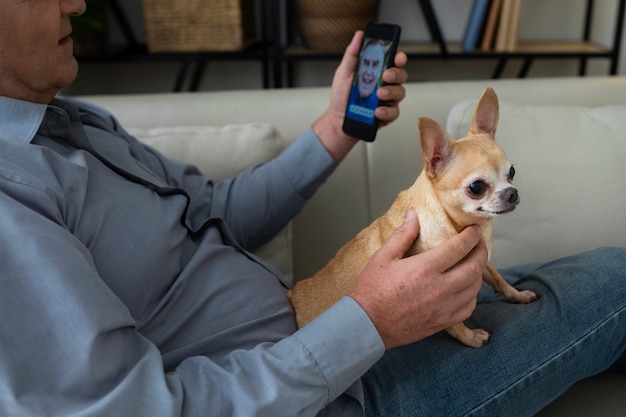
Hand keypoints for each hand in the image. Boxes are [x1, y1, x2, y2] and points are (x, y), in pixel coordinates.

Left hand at [313, 31, 407, 161]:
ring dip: (391, 92)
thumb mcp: (344, 72)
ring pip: (400, 93)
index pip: (394, 61)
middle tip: (385, 75)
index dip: (399, 57)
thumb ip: (353, 54)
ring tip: (379, 94)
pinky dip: (386, 111)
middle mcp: (385, 84)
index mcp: (377, 72)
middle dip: (396, 74)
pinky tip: (377, 111)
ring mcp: (388, 100)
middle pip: (401, 75)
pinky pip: (394, 112)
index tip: (398, 57)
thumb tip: (359, 36)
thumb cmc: (342, 96)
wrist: (337, 120)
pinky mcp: (387, 115)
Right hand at [349, 210, 487, 349]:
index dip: (471, 236)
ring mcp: (443, 307)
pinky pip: (468, 307)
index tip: (474, 230)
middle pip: (474, 267)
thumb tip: (414, 215)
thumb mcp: (383, 257)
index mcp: (424, 268)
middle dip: (481, 251)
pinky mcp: (443, 322)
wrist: (368, 325)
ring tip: (474, 263)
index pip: (459, 247)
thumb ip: (402, 235)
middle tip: (479, 243)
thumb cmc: (372, 290)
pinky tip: (466, 288)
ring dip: (478, 272)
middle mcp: (439, 288)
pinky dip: (472, 295)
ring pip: (474, 287)